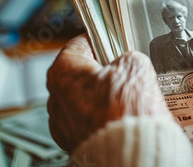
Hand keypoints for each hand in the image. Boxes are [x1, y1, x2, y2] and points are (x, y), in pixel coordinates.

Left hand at [47, 34, 171, 151]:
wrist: (130, 153)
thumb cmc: (126, 113)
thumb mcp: (136, 66)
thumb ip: (127, 57)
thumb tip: (128, 63)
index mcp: (63, 73)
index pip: (79, 44)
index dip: (102, 40)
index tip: (113, 41)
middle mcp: (56, 98)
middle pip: (83, 73)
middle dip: (106, 72)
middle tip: (129, 73)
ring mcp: (64, 124)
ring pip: (87, 99)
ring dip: (107, 97)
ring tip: (130, 99)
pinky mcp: (75, 143)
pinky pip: (91, 121)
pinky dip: (105, 118)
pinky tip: (123, 117)